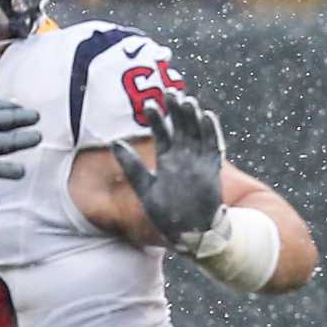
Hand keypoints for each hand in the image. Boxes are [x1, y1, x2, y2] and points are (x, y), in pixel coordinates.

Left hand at [111, 91, 227, 253]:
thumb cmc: (167, 215)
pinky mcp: (212, 171)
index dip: (157, 119)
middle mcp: (184, 159)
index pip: (162, 134)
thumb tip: (113, 143)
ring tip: (187, 101)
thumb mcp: (144, 189)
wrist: (190, 234)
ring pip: (197, 134)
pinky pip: (213, 148)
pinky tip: (207, 116)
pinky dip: (212, 133)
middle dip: (177, 111)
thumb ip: (131, 166)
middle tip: (171, 92)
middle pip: (181, 129)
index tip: (150, 104)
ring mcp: (199, 164)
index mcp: (168, 161)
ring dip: (193, 118)